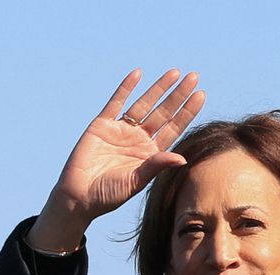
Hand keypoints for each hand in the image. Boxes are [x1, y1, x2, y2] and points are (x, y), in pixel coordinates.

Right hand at [28, 68, 204, 252]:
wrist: (79, 195)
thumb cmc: (109, 195)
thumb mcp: (136, 181)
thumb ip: (157, 166)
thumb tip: (183, 158)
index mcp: (150, 153)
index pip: (173, 128)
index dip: (186, 112)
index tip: (200, 95)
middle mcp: (138, 139)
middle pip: (162, 112)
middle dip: (178, 96)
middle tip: (194, 77)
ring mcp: (121, 130)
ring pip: (144, 104)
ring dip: (159, 88)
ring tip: (175, 73)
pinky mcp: (102, 125)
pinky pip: (116, 102)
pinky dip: (126, 88)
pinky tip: (138, 74)